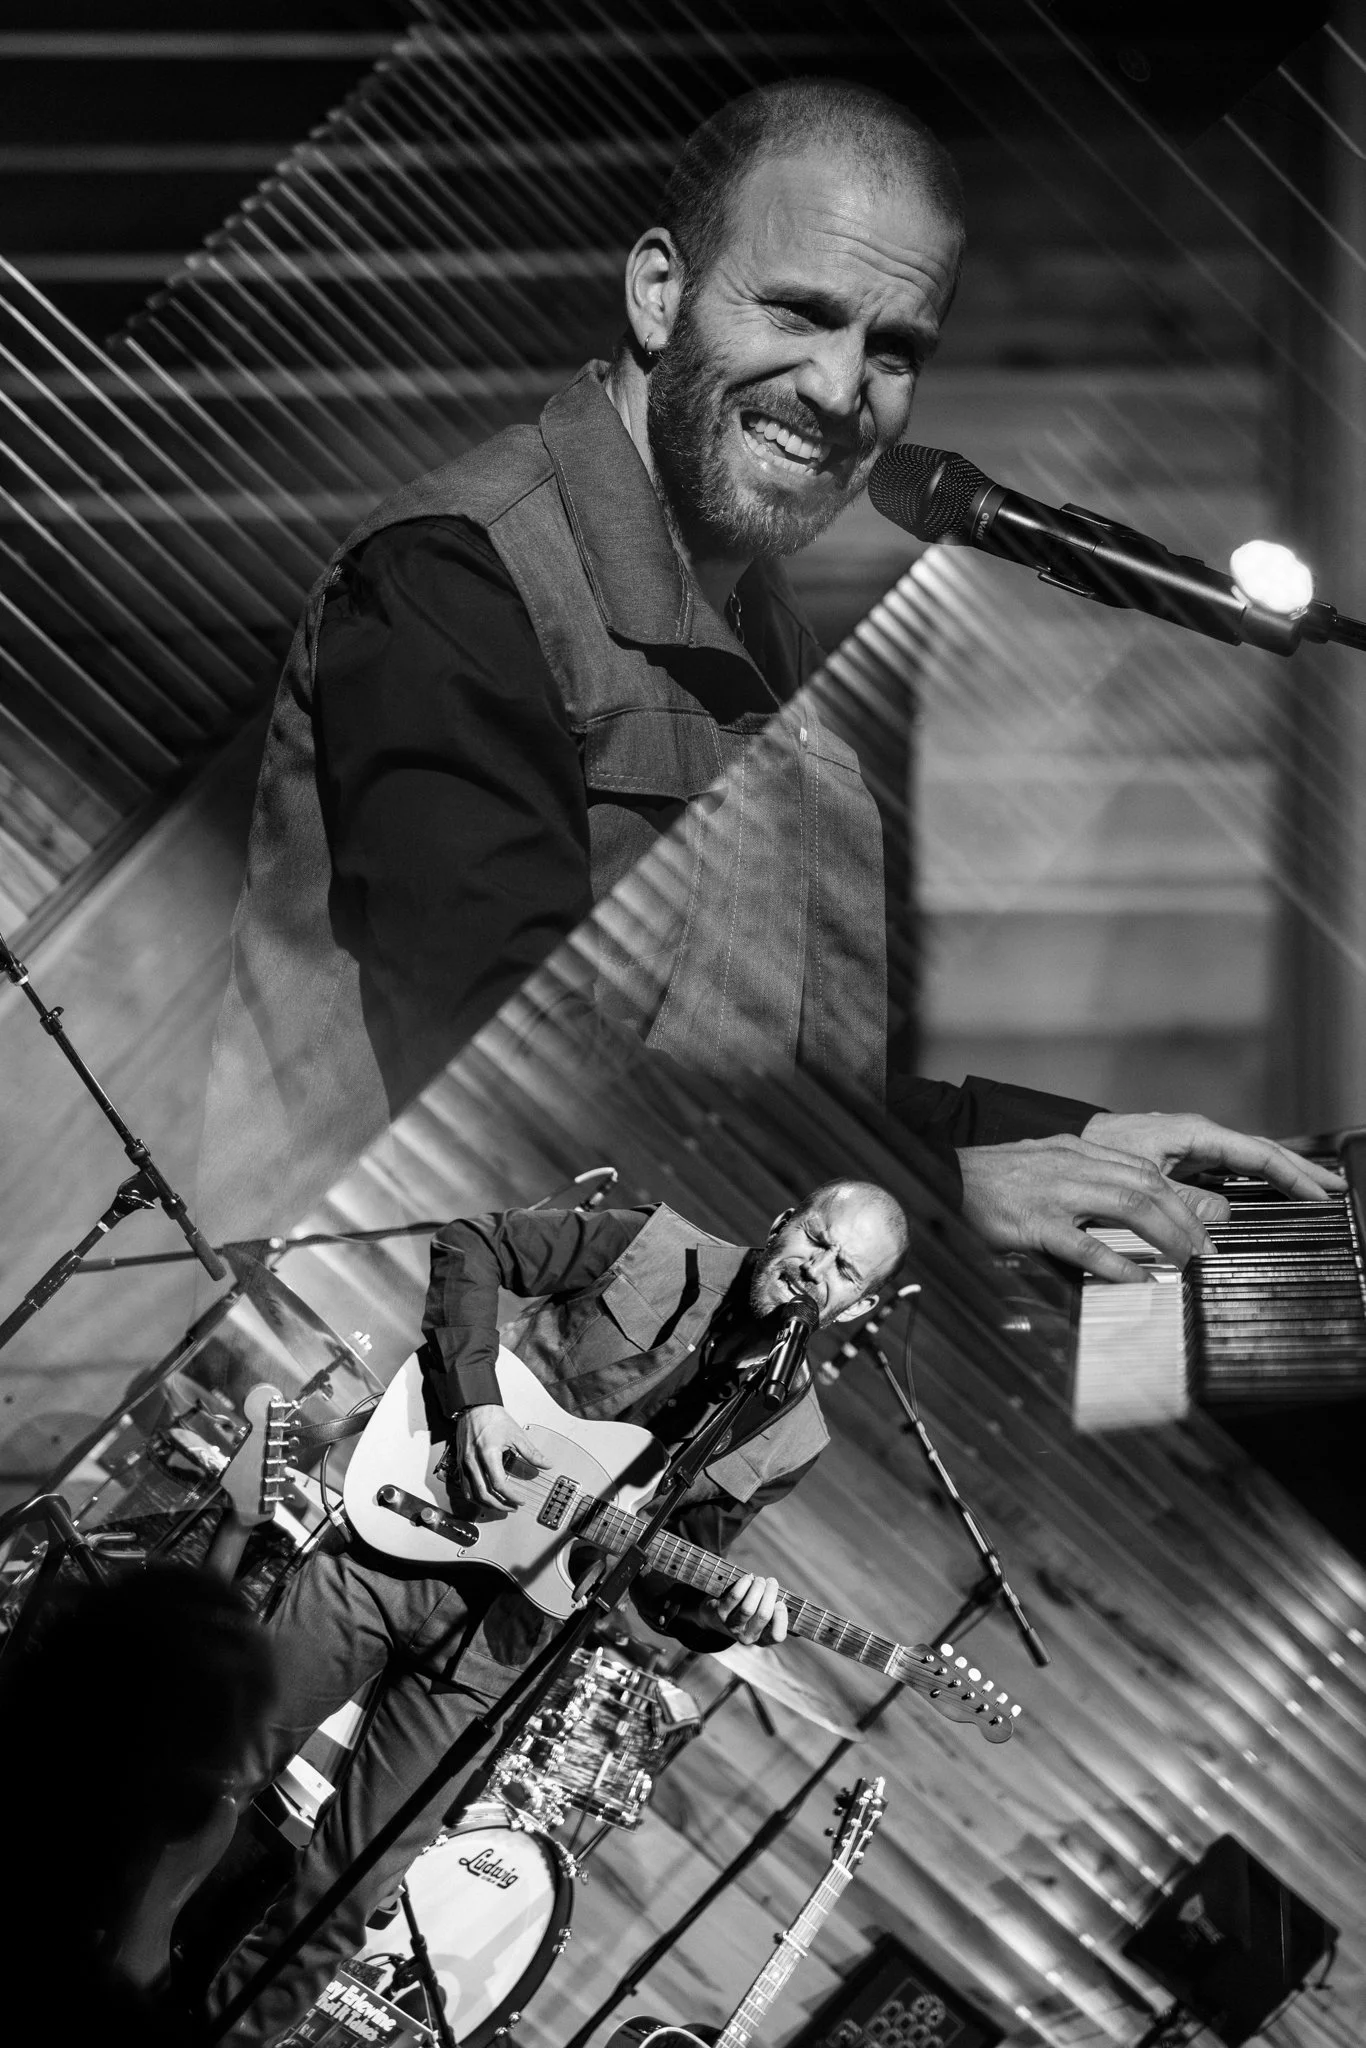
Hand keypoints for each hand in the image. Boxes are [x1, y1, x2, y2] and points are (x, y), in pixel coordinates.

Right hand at [453, 1405, 550, 1513]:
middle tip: (512, 1508)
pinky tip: (484, 1497)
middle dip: (499, 1505)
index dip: (511, 1496)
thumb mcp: (516, 1434)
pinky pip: (464, 1486)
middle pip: (484, 1493)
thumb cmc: (493, 1418)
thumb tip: (546, 1464)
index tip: (520, 1501)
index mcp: (488, 1453)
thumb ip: (532, 1453)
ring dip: (486, 1504)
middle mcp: (474, 1461)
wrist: (474, 1407)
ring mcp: (465, 1463)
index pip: (499, 1484)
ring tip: (500, 1506)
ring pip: (472, 1493)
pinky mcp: (460, 1462)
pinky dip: (474, 1496)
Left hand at [701, 1572, 788, 1645]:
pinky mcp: (720, 1613)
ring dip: (757, 1589)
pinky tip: (748, 1578)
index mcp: (762, 1639)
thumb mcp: (760, 1618)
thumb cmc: (746, 1613)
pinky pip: (734, 1598)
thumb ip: (778, 1614)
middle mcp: (747, 1637)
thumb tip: (803, 1612)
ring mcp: (732, 1626)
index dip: (781, 1618)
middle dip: (770, 1594)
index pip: (777, 1636)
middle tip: (772, 1582)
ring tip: (760, 1580)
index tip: (780, 1603)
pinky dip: (744, 1585)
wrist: (713, 1616)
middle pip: (763, 1615)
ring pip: (748, 1608)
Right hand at [959, 1132, 1220, 1281]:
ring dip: (1167, 1236)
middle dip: (1185, 1220)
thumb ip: (1084, 1174)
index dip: (1178, 1199)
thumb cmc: (995, 1175)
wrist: (948, 1174)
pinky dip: (1120, 1264)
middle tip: (1203, 1251)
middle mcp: (1075, 1166)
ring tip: (1183, 1262)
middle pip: (1149, 1186)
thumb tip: (1124, 1195)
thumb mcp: (1047, 1161)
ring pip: (1130, 1207)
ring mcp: (1057, 1194)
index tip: (1197, 1226)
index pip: (1144, 1170)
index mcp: (1079, 1151)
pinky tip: (1140, 1280)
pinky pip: (1087, 1244)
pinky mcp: (1037, 1222)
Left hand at [1080, 1112, 1343, 1205]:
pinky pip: (1230, 1166)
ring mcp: (1194, 1145)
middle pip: (1262, 1152)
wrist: (1071, 1139)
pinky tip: (1271, 1187)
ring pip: (1249, 1158)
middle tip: (1335, 1188)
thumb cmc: (1102, 1151)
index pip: (1257, 1153)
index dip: (1291, 1175)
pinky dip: (1255, 1175)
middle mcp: (1200, 1136)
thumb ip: (1183, 1201)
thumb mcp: (1144, 1181)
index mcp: (1196, 1134)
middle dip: (1300, 1169)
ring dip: (1282, 1172)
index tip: (1319, 1193)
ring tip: (1315, 1188)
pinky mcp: (1185, 1157)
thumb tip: (1223, 1217)